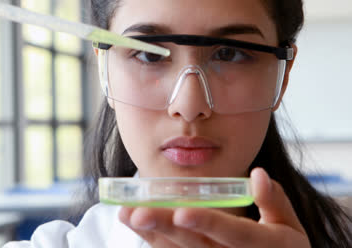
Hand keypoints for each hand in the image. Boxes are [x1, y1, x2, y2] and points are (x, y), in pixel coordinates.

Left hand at [119, 168, 310, 247]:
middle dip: (165, 228)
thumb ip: (274, 201)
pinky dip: (155, 241)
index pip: (233, 234)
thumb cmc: (283, 245)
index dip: (208, 223)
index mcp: (262, 246)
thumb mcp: (288, 225)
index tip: (183, 211)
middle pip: (195, 245)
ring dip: (152, 235)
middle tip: (138, 213)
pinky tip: (137, 225)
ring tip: (127, 214)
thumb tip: (258, 174)